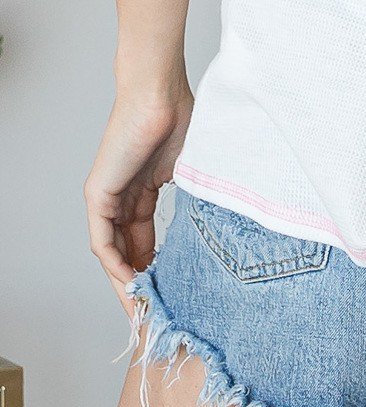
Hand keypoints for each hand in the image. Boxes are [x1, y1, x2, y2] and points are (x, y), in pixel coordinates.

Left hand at [85, 86, 193, 315]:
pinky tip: (133, 283)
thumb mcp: (194, 170)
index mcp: (145, 190)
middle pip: (127, 252)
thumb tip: (225, 227)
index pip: (146, 240)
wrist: (159, 91)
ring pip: (113, 253)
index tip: (173, 293)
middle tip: (156, 315)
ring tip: (144, 310)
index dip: (158, 268)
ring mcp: (108, 196)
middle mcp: (122, 197)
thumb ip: (199, 198)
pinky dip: (116, 265)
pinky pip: (103, 241)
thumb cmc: (182, 115)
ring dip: (127, 282)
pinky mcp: (98, 194)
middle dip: (142, 285)